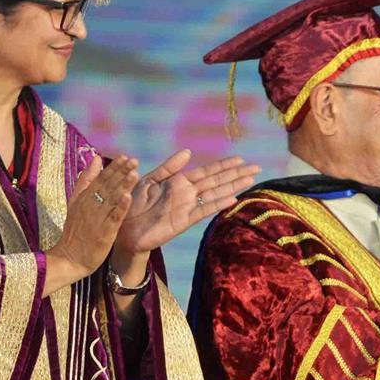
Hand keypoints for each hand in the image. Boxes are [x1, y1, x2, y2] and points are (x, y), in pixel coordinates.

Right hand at [46, 155, 137, 293]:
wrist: (69, 257)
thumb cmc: (75, 230)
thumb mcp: (76, 201)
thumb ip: (86, 180)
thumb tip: (96, 159)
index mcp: (84, 197)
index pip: (101, 179)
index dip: (114, 168)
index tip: (126, 157)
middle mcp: (90, 205)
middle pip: (107, 186)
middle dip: (121, 172)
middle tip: (134, 160)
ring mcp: (97, 219)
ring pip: (111, 199)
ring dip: (123, 186)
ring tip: (134, 174)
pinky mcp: (103, 232)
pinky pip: (113, 218)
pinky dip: (120, 207)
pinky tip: (128, 197)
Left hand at [115, 151, 259, 254]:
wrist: (123, 228)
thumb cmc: (132, 203)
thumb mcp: (149, 180)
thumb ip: (169, 167)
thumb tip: (188, 152)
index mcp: (179, 182)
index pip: (207, 171)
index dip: (224, 165)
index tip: (240, 159)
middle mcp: (187, 193)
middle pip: (216, 181)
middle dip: (236, 174)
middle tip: (256, 167)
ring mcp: (187, 207)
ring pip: (215, 194)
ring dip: (233, 187)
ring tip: (250, 179)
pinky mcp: (183, 221)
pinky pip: (203, 210)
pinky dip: (217, 204)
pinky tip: (232, 199)